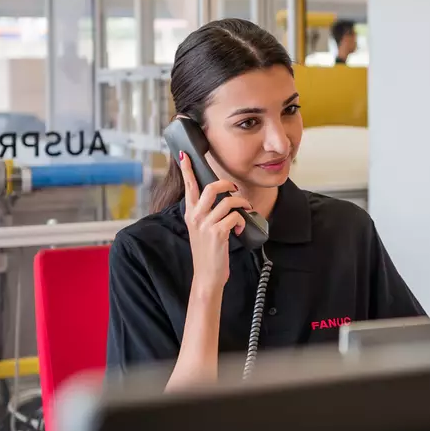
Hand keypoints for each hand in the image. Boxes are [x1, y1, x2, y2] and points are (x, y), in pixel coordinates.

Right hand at [179, 152, 250, 290]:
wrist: (207, 276)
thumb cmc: (208, 252)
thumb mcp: (201, 230)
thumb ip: (205, 213)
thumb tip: (221, 198)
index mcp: (190, 213)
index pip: (188, 186)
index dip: (187, 169)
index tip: (184, 154)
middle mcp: (195, 217)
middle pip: (210, 187)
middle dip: (226, 184)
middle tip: (234, 190)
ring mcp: (206, 225)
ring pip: (228, 201)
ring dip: (241, 204)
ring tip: (245, 211)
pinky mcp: (218, 233)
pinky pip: (235, 216)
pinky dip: (241, 220)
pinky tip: (239, 230)